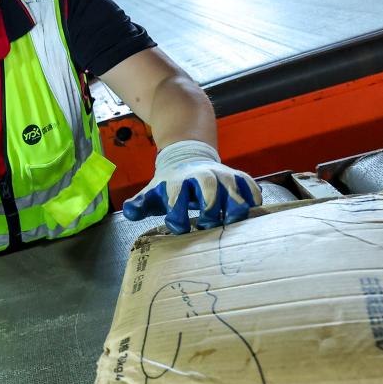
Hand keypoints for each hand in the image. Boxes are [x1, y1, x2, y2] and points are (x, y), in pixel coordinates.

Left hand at [122, 140, 261, 233]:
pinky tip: (253, 207)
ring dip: (234, 203)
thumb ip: (140, 204)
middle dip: (209, 205)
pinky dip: (253, 194)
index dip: (177, 211)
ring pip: (232, 184)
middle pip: (207, 186)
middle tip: (207, 224)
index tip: (178, 226)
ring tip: (232, 220)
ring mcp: (221, 175)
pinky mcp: (237, 177)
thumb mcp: (152, 192)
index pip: (176, 195)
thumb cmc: (169, 185)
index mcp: (177, 182)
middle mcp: (201, 176)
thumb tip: (129, 211)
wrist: (186, 157)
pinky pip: (249, 183)